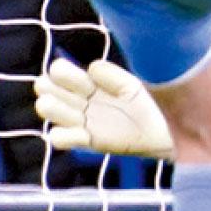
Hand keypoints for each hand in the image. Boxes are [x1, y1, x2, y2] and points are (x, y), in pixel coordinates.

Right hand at [34, 58, 173, 158]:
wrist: (162, 128)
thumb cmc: (146, 102)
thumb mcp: (129, 84)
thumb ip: (111, 75)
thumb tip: (90, 69)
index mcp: (88, 83)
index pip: (60, 72)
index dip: (60, 71)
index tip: (66, 72)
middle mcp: (80, 101)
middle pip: (48, 89)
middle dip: (49, 88)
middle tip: (58, 89)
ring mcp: (81, 121)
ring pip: (50, 111)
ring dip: (51, 108)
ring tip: (65, 108)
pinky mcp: (88, 141)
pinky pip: (60, 138)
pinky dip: (61, 135)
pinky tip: (80, 132)